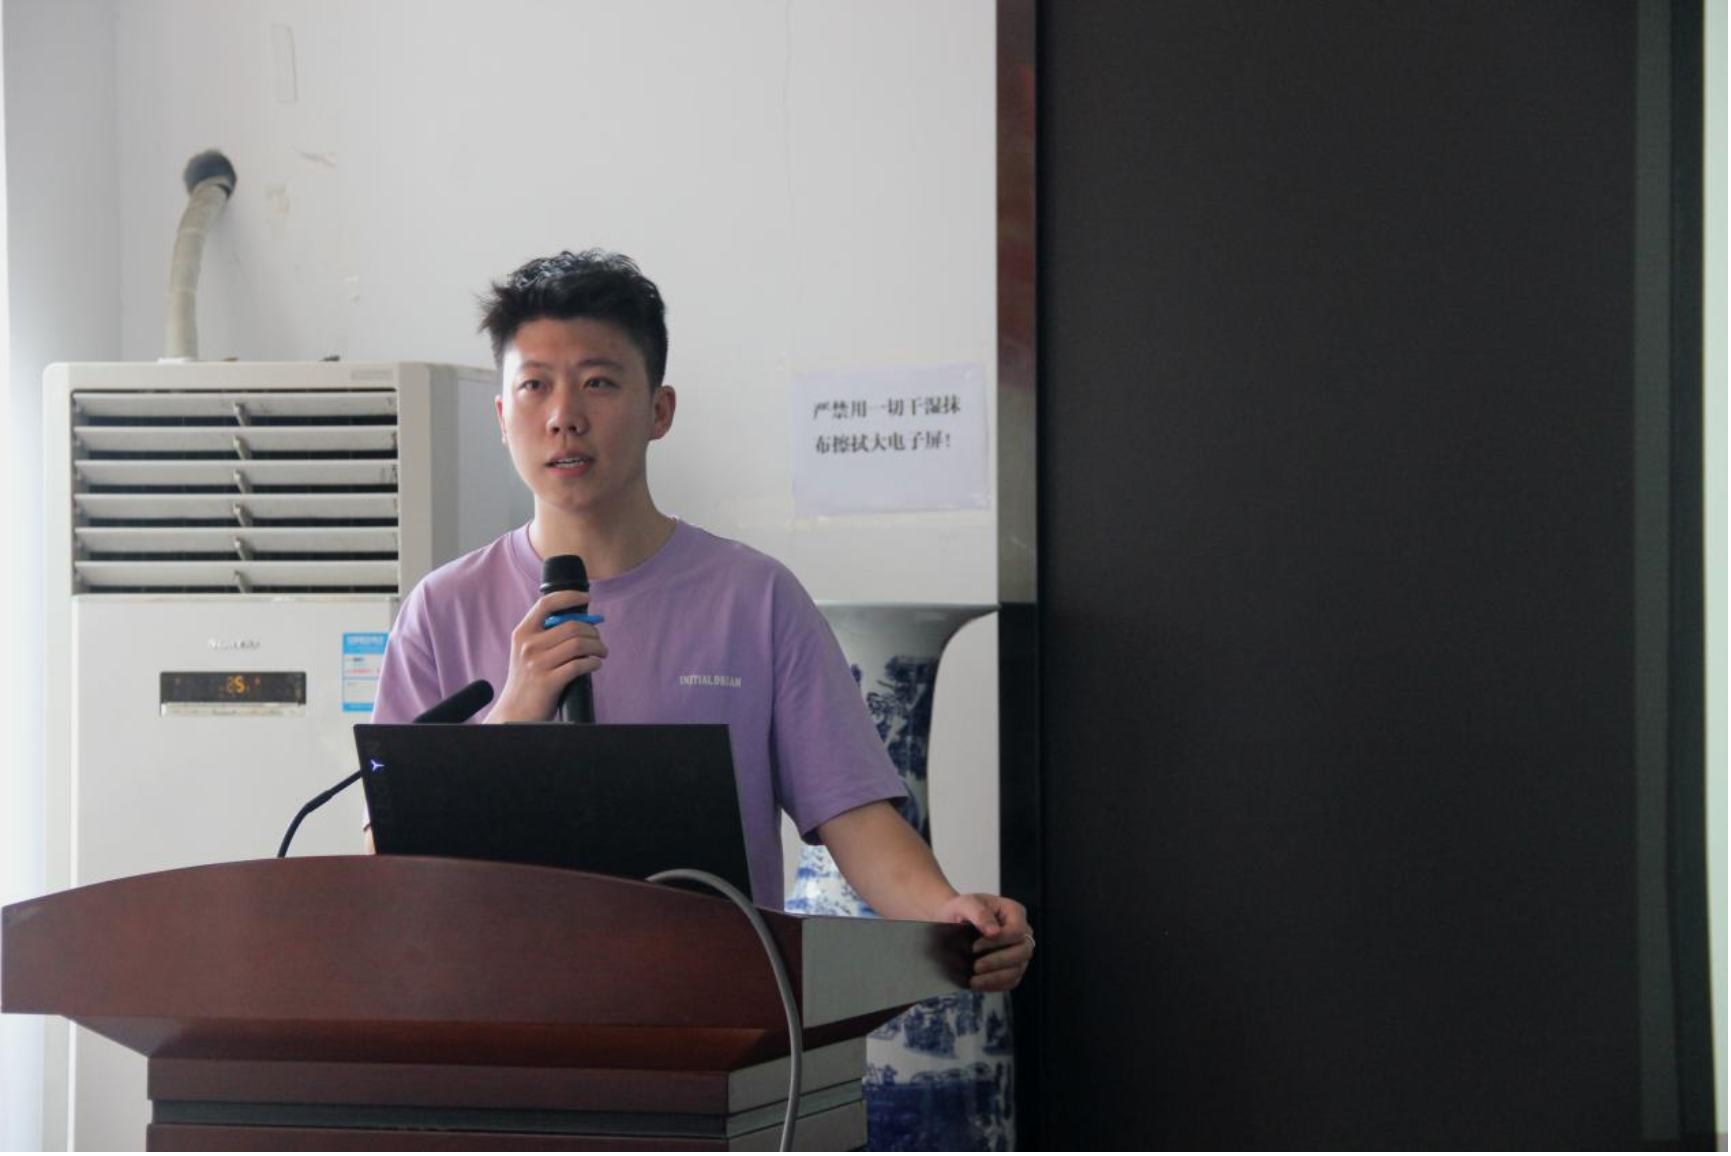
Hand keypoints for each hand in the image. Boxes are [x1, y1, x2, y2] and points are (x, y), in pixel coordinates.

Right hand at [487, 589, 606, 722]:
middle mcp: (528, 645)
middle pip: (571, 626)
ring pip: (579, 644)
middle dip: (593, 632)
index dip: (569, 596)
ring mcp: (538, 664)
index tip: (586, 598)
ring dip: (597, 647)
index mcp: (522, 633)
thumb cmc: (527, 680)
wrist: (515, 712)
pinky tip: (595, 665)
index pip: (546, 603)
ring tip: (601, 653)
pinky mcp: (548, 682)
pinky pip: (580, 665)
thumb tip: (579, 621)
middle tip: (599, 641)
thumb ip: (545, 635)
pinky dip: (593, 663)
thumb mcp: (527, 652)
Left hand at [935, 892, 1033, 992]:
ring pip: (1018, 969)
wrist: (953, 920)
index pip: (1017, 931)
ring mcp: (1019, 952)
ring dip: (996, 977)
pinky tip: (979, 984)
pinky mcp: (1012, 967)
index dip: (999, 941)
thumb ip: (980, 913)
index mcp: (1015, 913)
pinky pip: (1011, 981)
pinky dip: (996, 985)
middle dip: (999, 961)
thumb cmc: (963, 909)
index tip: (975, 947)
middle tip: (976, 966)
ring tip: (974, 980)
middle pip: (1023, 952)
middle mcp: (1022, 933)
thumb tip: (994, 931)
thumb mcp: (967, 903)